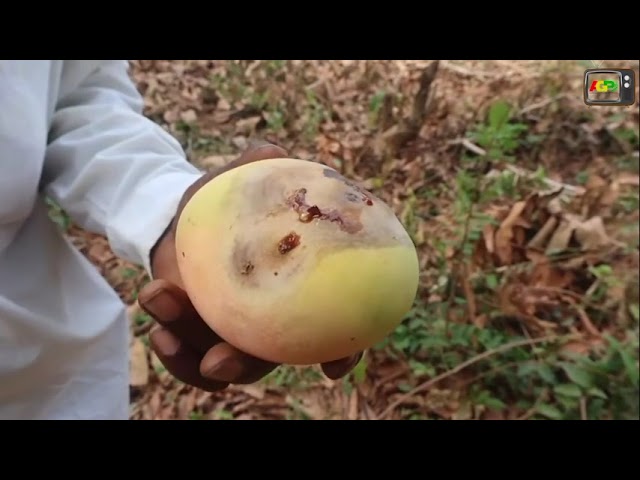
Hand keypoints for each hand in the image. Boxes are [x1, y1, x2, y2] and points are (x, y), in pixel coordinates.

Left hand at [138, 141, 362, 391]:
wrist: (180, 217)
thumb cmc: (221, 200)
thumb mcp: (237, 179)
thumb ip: (258, 166)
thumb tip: (275, 154)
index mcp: (295, 288)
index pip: (333, 329)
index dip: (344, 352)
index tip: (333, 367)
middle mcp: (270, 320)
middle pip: (267, 359)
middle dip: (242, 366)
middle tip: (217, 361)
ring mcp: (233, 333)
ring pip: (220, 362)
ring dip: (188, 349)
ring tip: (162, 303)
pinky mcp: (197, 337)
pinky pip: (188, 360)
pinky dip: (172, 352)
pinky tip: (155, 327)